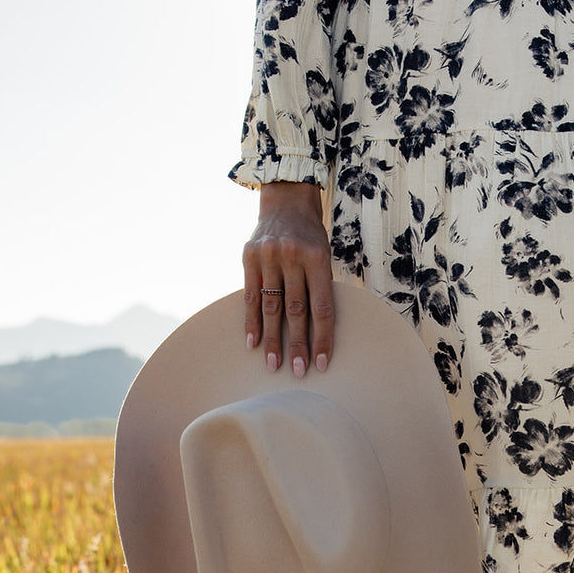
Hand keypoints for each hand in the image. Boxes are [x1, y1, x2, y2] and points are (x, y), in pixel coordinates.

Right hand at [242, 181, 333, 374]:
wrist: (286, 201)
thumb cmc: (311, 237)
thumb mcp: (323, 255)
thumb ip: (319, 286)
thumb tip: (318, 331)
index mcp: (317, 259)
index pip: (322, 307)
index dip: (322, 338)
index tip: (322, 363)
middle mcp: (293, 257)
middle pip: (296, 311)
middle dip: (297, 344)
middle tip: (297, 371)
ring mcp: (269, 257)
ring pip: (271, 307)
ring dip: (272, 339)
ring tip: (273, 364)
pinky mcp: (249, 257)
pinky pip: (250, 296)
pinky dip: (251, 322)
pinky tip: (252, 343)